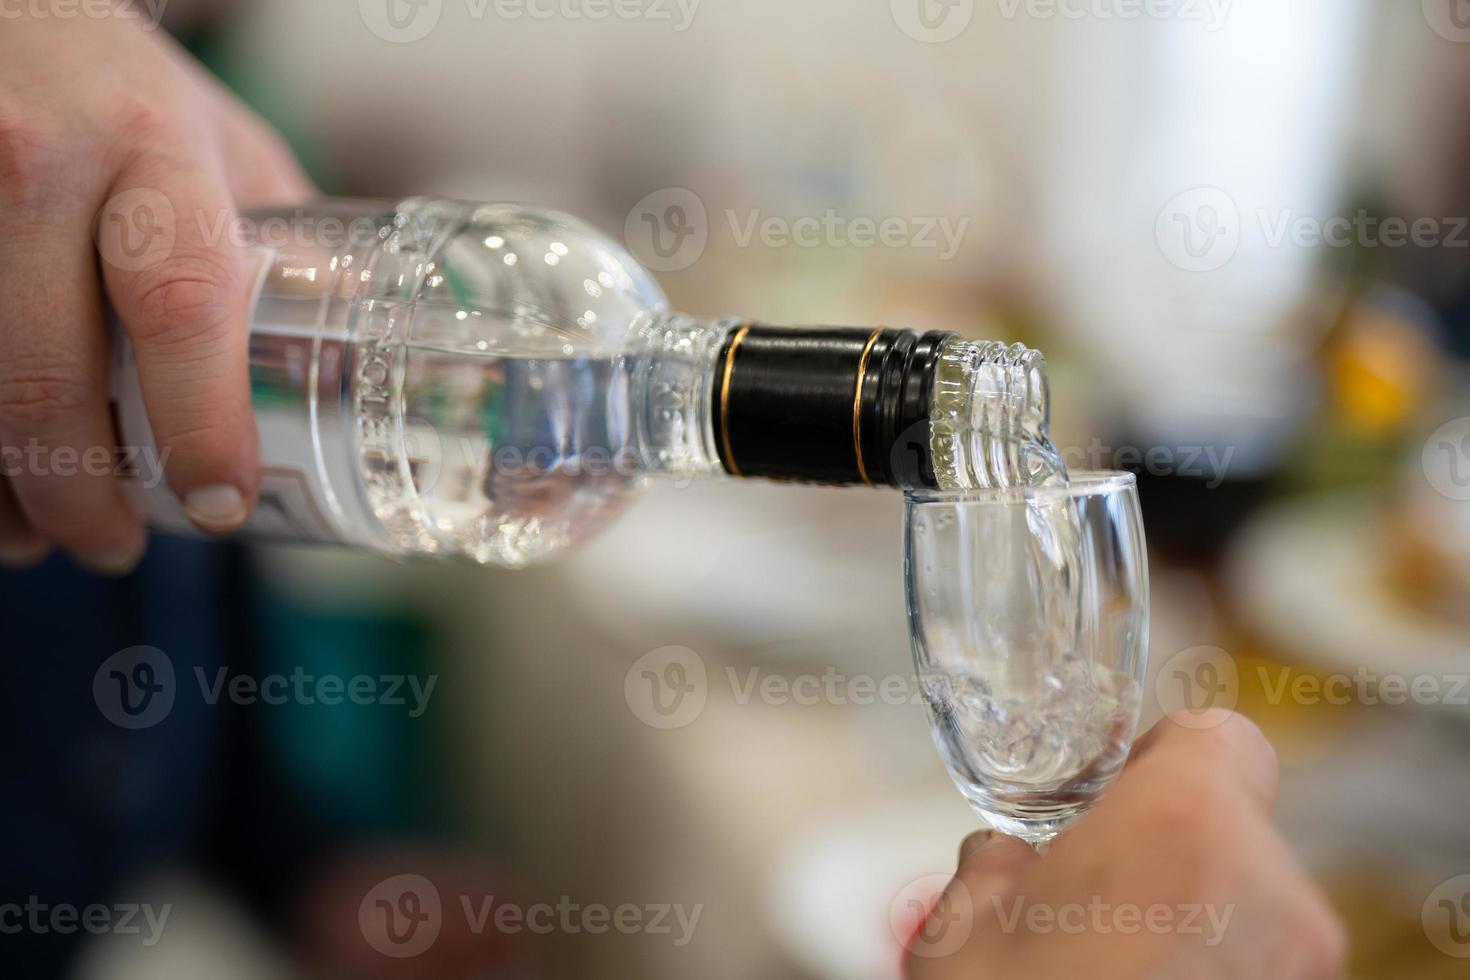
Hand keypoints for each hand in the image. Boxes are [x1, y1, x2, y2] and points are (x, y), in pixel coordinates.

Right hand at [0, 7, 312, 573]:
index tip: (219, 506)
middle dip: (80, 493)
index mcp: (153, 154)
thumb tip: (357, 348)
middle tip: (116, 545)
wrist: (4, 11)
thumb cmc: (120, 94)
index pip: (180, 304)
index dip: (200, 424)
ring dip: (1, 489)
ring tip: (42, 536)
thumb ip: (277, 243)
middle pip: (45, 375)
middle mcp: (38, 166)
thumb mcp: (219, 149)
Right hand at [905, 710, 1345, 979]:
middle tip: (1083, 892)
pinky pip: (1254, 964)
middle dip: (1162, 851)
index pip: (1224, 737)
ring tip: (1100, 961)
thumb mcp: (963, 926)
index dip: (1163, 755)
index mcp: (1185, 826)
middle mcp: (1270, 892)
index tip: (1115, 790)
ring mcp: (1295, 970)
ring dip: (1184, 918)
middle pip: (1232, 827)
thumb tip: (1007, 858)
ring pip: (1247, 905)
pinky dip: (1203, 967)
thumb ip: (997, 861)